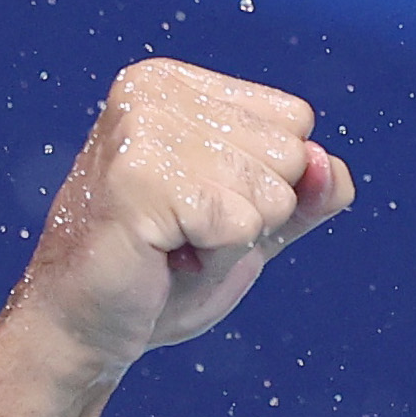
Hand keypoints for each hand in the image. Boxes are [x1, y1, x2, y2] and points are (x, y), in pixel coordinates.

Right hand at [15, 60, 356, 371]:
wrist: (86, 331)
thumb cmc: (161, 278)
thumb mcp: (252, 228)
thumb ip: (306, 197)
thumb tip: (329, 166)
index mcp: (176, 85)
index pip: (295, 121)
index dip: (264, 186)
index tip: (199, 210)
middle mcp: (155, 90)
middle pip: (289, 154)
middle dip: (249, 217)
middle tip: (181, 237)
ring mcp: (143, 128)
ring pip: (269, 193)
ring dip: (228, 244)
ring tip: (170, 248)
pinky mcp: (141, 178)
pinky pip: (241, 226)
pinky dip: (214, 262)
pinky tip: (161, 260)